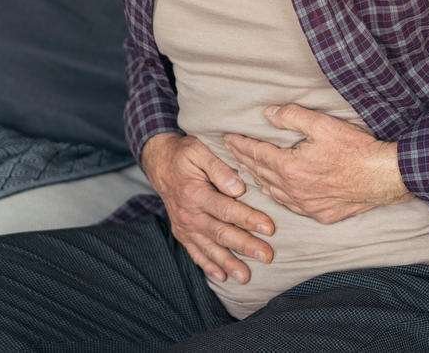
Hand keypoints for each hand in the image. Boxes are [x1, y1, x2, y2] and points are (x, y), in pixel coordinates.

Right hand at [140, 132, 275, 284]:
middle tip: (267, 256)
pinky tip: (221, 277)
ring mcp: (185, 226)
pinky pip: (195, 252)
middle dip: (245, 246)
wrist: (159, 163)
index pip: (226, 209)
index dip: (248, 219)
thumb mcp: (199, 151)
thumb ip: (219, 168)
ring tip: (246, 277)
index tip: (269, 228)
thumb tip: (238, 188)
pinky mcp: (182, 233)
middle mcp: (189, 214)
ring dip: (228, 263)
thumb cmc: (184, 155)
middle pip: (221, 233)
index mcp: (195, 193)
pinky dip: (207, 266)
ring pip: (209, 248)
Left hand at [222, 104, 412, 224]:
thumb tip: (267, 113)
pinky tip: (275, 190)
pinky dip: (277, 195)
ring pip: (272, 191)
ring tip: (247, 168)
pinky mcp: (319, 214)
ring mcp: (305, 205)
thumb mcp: (322, 124)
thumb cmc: (355, 149)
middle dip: (243, 159)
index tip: (227, 138)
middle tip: (231, 150)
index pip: (256, 153)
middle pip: (260, 173)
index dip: (240, 144)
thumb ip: (291, 117)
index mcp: (289, 166)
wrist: (383, 177)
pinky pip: (290, 205)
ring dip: (257, 178)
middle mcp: (292, 189)